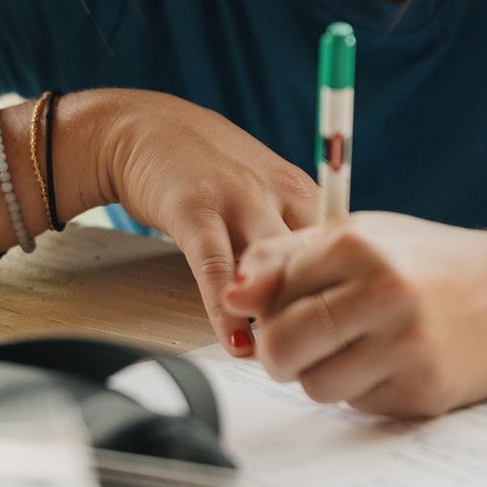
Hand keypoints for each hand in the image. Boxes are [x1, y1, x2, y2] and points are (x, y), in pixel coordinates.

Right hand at [85, 89, 318, 353]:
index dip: (343, 297)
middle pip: (315, 260)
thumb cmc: (210, 168)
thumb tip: (325, 294)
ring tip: (281, 359)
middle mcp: (276, 191)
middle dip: (318, 310)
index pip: (341, 252)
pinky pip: (216, 267)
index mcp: (301, 190)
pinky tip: (236, 341)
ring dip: (277, 316)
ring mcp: (236, 198)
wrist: (144, 127)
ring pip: (272, 266)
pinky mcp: (194, 209)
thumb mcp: (266, 190)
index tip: (342, 337)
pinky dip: (227, 309)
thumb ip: (292, 234)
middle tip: (318, 356)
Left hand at [222, 212, 486, 417]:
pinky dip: (364, 389)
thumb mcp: (359, 235)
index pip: (266, 293)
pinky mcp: (423, 391)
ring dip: (322, 374)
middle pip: (280, 347)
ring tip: (356, 347)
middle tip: (301, 342)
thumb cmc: (425, 262)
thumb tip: (232, 296)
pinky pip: (358, 406)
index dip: (263, 309)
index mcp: (358, 244)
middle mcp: (383, 293)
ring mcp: (406, 346)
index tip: (278, 309)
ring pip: (314, 386)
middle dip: (279, 352)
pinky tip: (391, 361)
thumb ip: (287, 257)